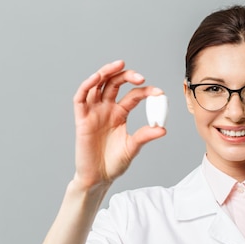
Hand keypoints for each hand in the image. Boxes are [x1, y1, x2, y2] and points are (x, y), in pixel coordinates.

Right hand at [71, 60, 165, 188]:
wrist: (98, 178)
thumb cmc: (114, 163)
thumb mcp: (133, 147)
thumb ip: (145, 136)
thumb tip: (163, 129)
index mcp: (120, 114)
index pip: (133, 96)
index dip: (145, 91)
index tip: (159, 93)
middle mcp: (106, 109)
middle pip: (114, 83)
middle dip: (127, 76)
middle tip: (140, 77)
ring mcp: (93, 112)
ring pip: (97, 85)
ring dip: (106, 72)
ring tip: (119, 65)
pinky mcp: (81, 119)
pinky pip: (81, 98)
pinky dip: (87, 85)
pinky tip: (97, 78)